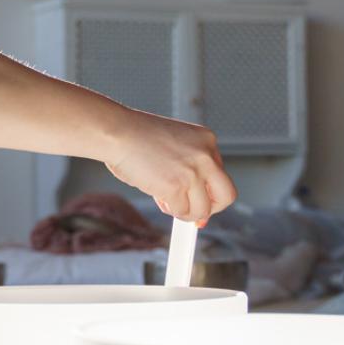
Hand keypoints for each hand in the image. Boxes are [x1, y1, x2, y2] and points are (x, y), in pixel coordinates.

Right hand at [104, 110, 237, 224]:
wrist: (117, 132)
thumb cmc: (136, 137)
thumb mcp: (173, 147)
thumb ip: (189, 171)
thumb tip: (197, 204)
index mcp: (207, 141)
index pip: (221, 175)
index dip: (209, 192)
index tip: (199, 200)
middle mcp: (205, 156)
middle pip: (227, 196)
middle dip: (210, 208)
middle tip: (195, 211)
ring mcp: (192, 172)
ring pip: (203, 210)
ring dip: (186, 212)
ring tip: (168, 201)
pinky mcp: (176, 187)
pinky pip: (181, 211)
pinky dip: (170, 210)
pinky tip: (159, 198)